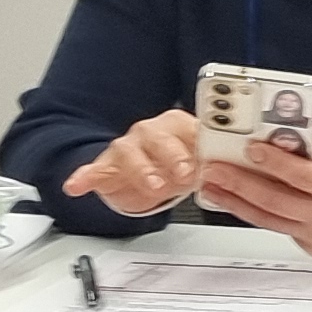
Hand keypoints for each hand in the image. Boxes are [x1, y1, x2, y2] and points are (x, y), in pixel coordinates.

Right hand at [66, 108, 203, 215]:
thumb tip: (234, 170)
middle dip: (173, 155)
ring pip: (128, 152)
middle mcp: (151, 132)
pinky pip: (93, 170)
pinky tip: (76, 186)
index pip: (189, 127)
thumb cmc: (179, 167)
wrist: (149, 178)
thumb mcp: (202, 166)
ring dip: (142, 170)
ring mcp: (127, 148)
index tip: (210, 156)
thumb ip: (216, 164)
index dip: (200, 141)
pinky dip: (84, 177)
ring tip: (154, 186)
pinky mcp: (106, 167)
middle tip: (186, 174)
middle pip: (158, 136)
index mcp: (178, 126)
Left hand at [201, 123, 311, 256]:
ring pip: (268, 219)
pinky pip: (277, 227)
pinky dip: (254, 214)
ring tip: (211, 188)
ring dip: (236, 203)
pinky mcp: (309, 245)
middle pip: (274, 201)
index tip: (251, 149)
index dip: (274, 163)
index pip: (301, 176)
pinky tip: (236, 200)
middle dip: (239, 184)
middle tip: (214, 169)